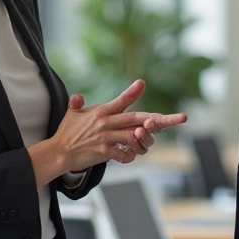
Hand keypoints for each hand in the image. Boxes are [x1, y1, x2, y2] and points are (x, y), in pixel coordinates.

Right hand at [67, 85, 187, 157]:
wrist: (58, 152)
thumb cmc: (66, 133)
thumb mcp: (72, 114)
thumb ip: (77, 104)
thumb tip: (78, 96)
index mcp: (102, 111)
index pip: (122, 100)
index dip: (132, 92)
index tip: (142, 83)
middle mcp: (106, 122)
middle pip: (138, 118)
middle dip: (161, 119)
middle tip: (180, 118)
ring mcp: (106, 137)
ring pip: (134, 136)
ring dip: (145, 139)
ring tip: (149, 139)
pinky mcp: (104, 151)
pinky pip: (124, 154)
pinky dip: (130, 155)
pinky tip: (130, 154)